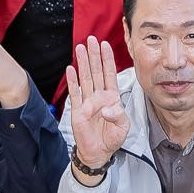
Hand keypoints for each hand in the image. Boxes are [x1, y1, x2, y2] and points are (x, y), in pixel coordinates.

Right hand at [63, 35, 130, 168]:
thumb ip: (117, 115)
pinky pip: (75, 93)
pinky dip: (73, 81)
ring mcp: (88, 102)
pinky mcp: (78, 110)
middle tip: (91, 39)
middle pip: (96, 71)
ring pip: (85, 78)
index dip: (107, 59)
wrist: (99, 152)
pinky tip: (71, 69)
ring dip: (83, 63)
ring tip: (80, 48)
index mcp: (112, 97)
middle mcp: (99, 96)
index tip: (105, 45)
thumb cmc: (112, 138)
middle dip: (94, 55)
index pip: (110, 74)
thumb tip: (106, 108)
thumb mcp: (123, 126)